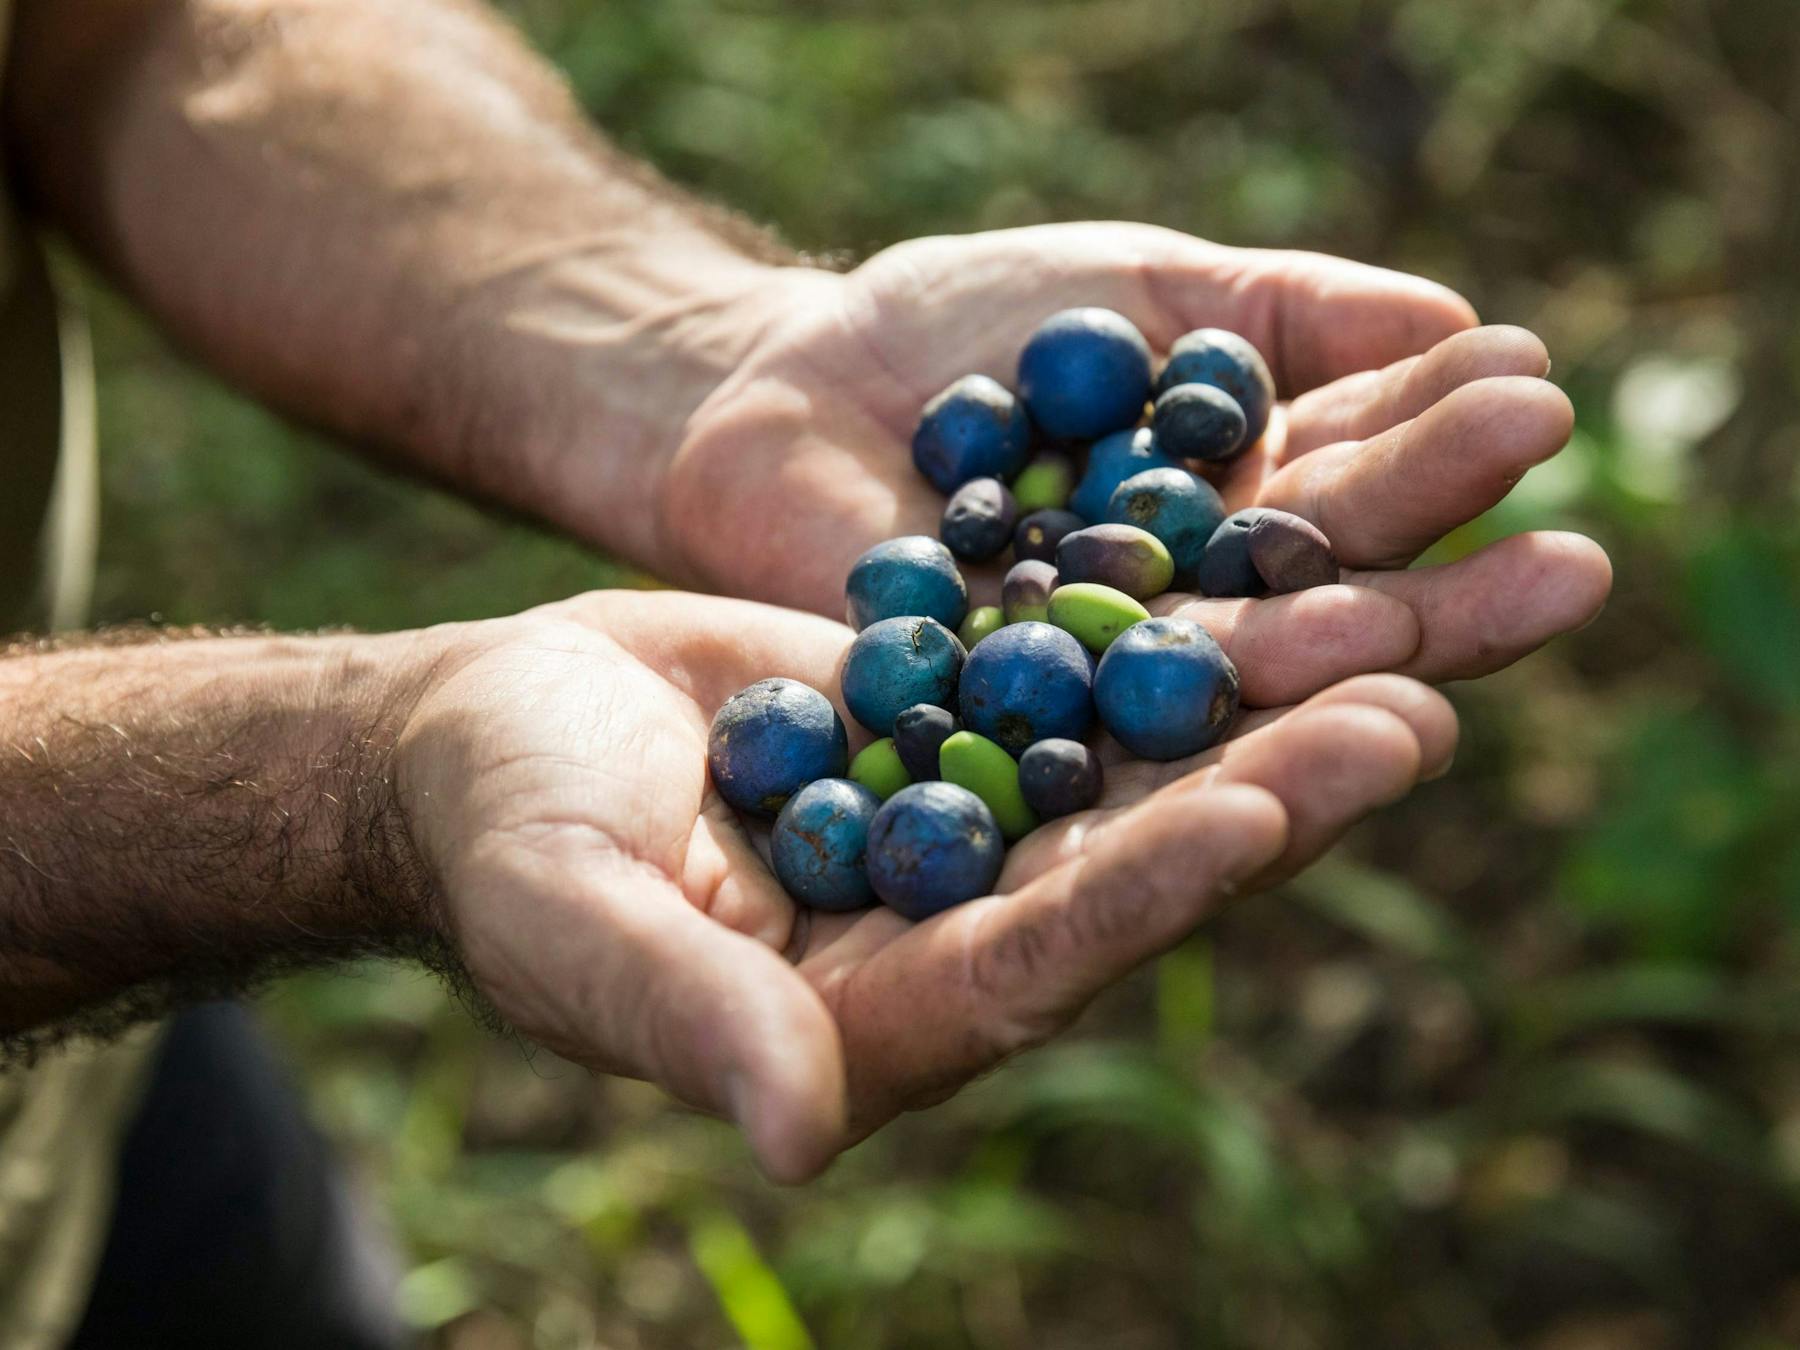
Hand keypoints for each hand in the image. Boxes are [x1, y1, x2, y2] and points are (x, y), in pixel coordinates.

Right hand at [396, 589, 1455, 1181]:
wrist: (488, 732)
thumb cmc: (503, 836)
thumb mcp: (575, 922)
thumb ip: (688, 1017)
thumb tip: (800, 1135)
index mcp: (872, 1013)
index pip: (1033, 962)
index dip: (1144, 893)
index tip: (1260, 810)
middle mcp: (949, 929)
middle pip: (1131, 864)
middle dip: (1272, 788)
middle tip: (1419, 704)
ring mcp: (965, 823)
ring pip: (1138, 763)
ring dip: (1265, 698)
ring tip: (1403, 621)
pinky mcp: (961, 723)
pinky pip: (1086, 671)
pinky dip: (1176, 620)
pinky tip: (1276, 555)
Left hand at [661, 223, 1609, 703]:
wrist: (763, 387)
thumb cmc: (947, 332)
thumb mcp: (1126, 291)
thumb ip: (1270, 313)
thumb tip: (1446, 320)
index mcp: (1223, 511)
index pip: (1352, 494)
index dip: (1437, 453)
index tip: (1534, 401)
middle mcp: (1179, 614)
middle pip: (1323, 614)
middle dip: (1442, 595)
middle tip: (1577, 573)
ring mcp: (1091, 687)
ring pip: (1230, 689)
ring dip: (1340, 675)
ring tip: (1439, 660)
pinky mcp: (995, 738)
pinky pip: (1092, 737)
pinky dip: (1175, 728)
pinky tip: (1265, 717)